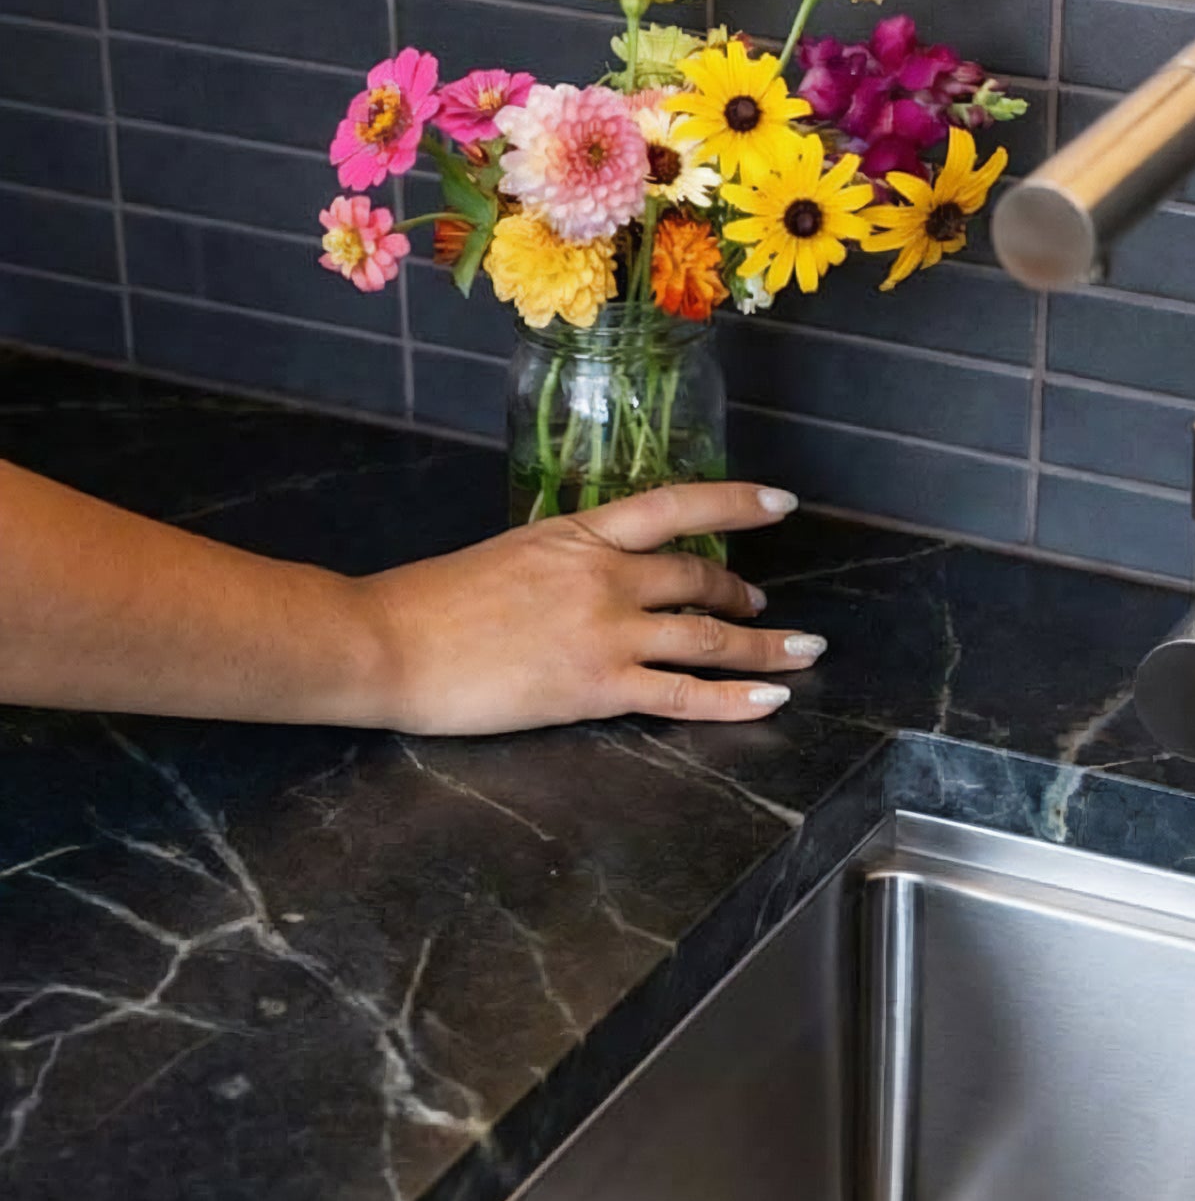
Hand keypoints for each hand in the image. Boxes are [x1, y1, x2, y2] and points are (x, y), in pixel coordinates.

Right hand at [362, 481, 822, 735]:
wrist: (389, 643)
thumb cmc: (431, 603)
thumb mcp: (508, 554)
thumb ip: (562, 560)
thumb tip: (594, 570)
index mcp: (577, 533)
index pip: (675, 506)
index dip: (736, 502)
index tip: (780, 504)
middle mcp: (604, 575)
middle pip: (699, 578)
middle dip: (742, 595)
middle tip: (763, 606)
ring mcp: (606, 631)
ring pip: (708, 637)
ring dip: (764, 646)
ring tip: (799, 653)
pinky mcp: (599, 686)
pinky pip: (686, 694)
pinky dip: (738, 697)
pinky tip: (774, 698)